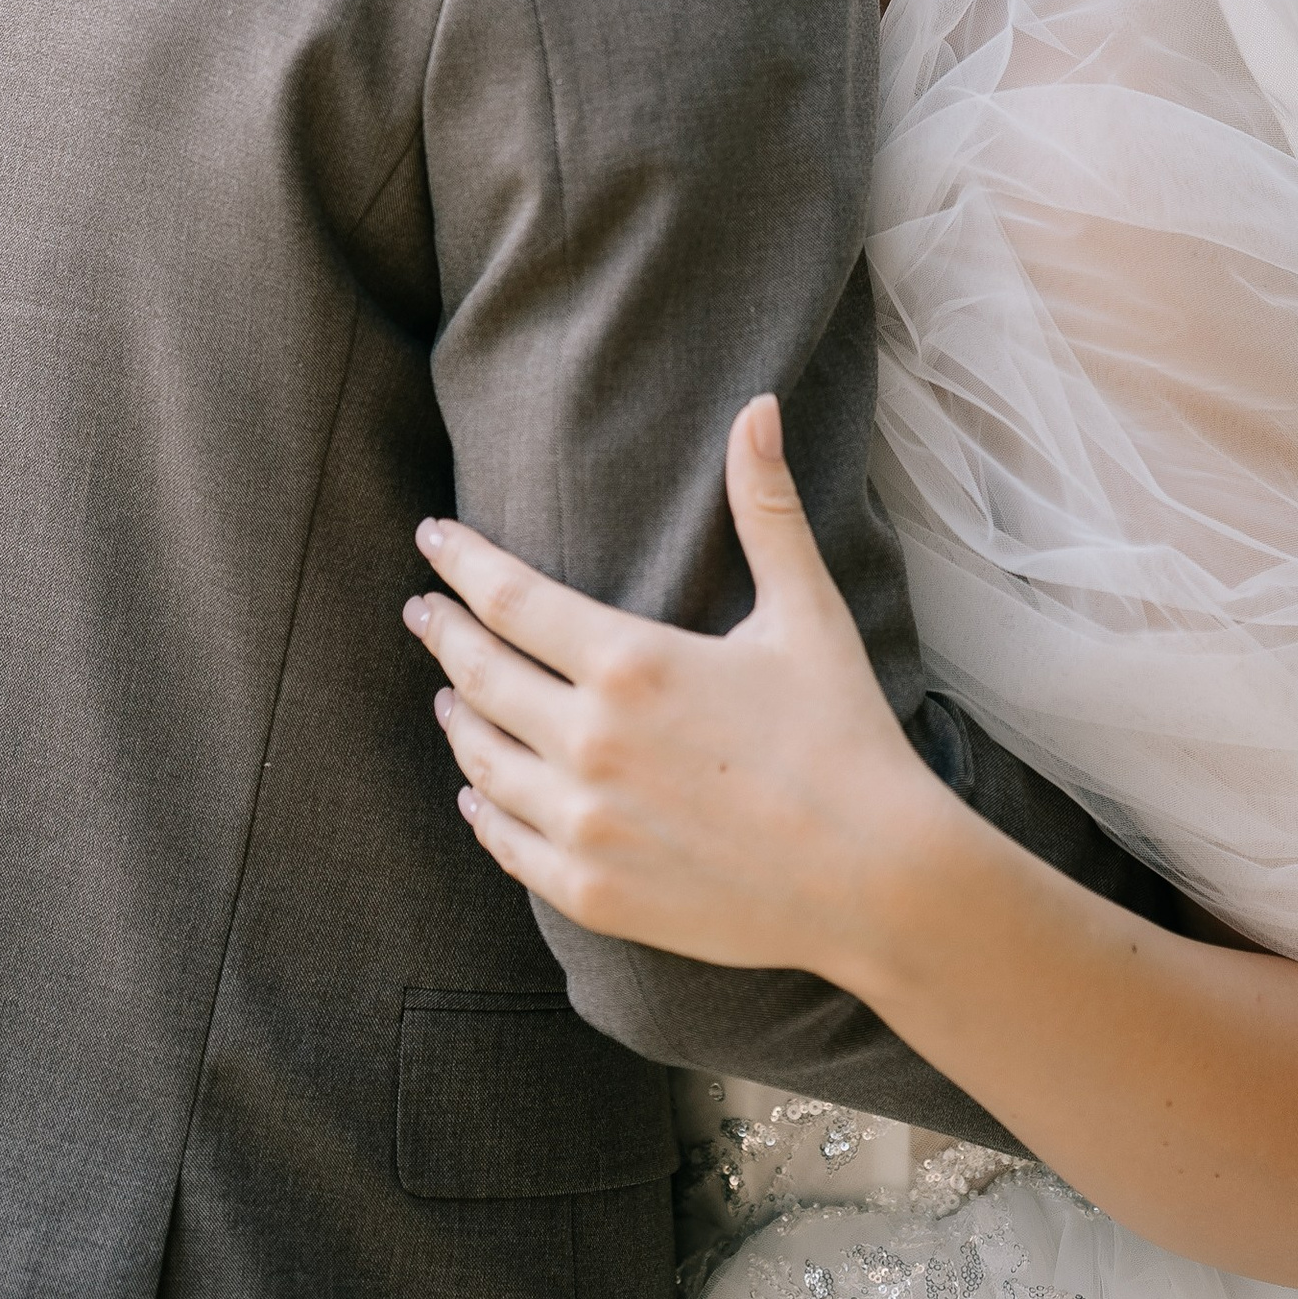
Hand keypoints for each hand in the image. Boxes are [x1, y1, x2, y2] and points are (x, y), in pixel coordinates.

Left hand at [404, 396, 957, 985]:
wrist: (875, 880)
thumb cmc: (844, 737)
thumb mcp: (806, 612)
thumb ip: (766, 507)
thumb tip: (757, 407)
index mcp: (633, 664)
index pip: (510, 599)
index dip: (462, 564)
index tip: (433, 540)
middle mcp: (590, 743)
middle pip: (480, 676)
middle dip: (443, 635)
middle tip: (422, 610)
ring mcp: (584, 824)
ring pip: (482, 761)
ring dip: (458, 719)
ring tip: (449, 694)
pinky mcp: (592, 891)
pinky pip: (506, 844)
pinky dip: (481, 810)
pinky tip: (476, 794)